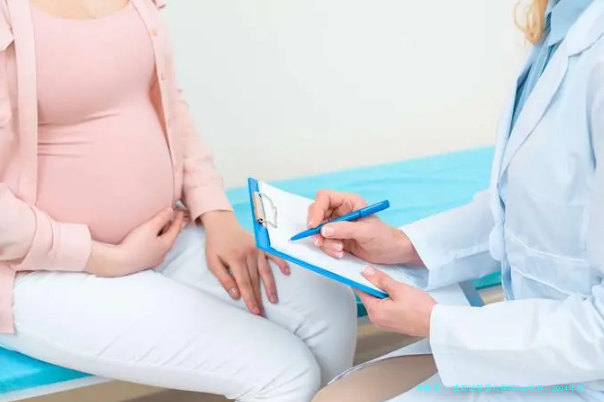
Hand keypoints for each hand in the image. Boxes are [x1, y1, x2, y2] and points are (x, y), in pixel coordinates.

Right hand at [86, 208, 184, 276]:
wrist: (119, 262)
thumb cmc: (135, 244)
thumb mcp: (149, 227)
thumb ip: (161, 218)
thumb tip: (170, 211)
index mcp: (167, 244)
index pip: (176, 228)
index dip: (178, 219)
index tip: (181, 211)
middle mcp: (163, 253)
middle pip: (171, 236)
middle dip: (172, 226)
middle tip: (173, 217)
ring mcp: (155, 259)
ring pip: (163, 243)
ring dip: (164, 233)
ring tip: (162, 225)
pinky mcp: (146, 261)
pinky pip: (155, 248)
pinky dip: (156, 240)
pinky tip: (151, 238)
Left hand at [202, 211, 289, 315]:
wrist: (222, 221)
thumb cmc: (215, 242)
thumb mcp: (212, 261)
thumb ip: (223, 278)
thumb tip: (235, 294)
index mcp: (235, 260)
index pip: (244, 284)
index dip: (250, 299)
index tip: (254, 311)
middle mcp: (249, 255)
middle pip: (256, 281)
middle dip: (259, 298)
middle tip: (263, 313)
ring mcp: (257, 249)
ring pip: (266, 272)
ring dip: (270, 287)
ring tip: (274, 300)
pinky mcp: (262, 244)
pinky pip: (274, 255)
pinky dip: (281, 263)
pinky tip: (287, 272)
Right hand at [307, 190, 422, 265]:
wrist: (392, 252)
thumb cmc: (384, 237)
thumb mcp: (366, 231)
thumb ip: (344, 229)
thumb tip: (323, 230)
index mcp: (349, 202)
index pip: (324, 197)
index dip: (316, 209)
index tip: (315, 225)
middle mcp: (340, 211)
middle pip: (316, 213)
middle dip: (317, 229)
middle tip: (321, 240)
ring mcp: (337, 225)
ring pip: (318, 230)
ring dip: (324, 242)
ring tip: (339, 249)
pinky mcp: (336, 238)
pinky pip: (323, 241)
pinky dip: (327, 249)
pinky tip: (340, 253)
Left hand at [356, 266, 435, 336]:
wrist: (435, 323)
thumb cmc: (420, 309)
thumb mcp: (398, 288)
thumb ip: (380, 280)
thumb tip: (367, 273)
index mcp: (375, 311)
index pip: (360, 291)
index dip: (362, 279)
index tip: (363, 271)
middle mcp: (376, 320)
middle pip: (369, 297)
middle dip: (375, 286)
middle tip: (385, 278)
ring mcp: (384, 323)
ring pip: (377, 302)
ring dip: (383, 293)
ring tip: (395, 288)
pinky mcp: (392, 324)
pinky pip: (385, 309)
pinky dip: (388, 301)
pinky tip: (399, 297)